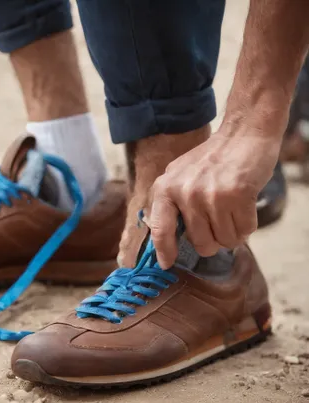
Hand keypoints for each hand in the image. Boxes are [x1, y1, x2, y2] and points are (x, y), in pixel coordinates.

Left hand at [145, 130, 280, 268]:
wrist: (243, 134)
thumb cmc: (211, 160)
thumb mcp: (179, 176)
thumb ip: (170, 204)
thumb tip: (164, 241)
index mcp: (165, 188)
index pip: (160, 229)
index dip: (164, 251)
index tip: (166, 264)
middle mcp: (184, 193)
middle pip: (201, 243)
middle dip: (213, 241)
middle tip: (218, 223)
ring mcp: (210, 194)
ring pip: (224, 240)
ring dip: (232, 233)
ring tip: (231, 210)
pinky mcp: (237, 195)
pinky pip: (244, 231)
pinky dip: (247, 225)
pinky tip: (244, 206)